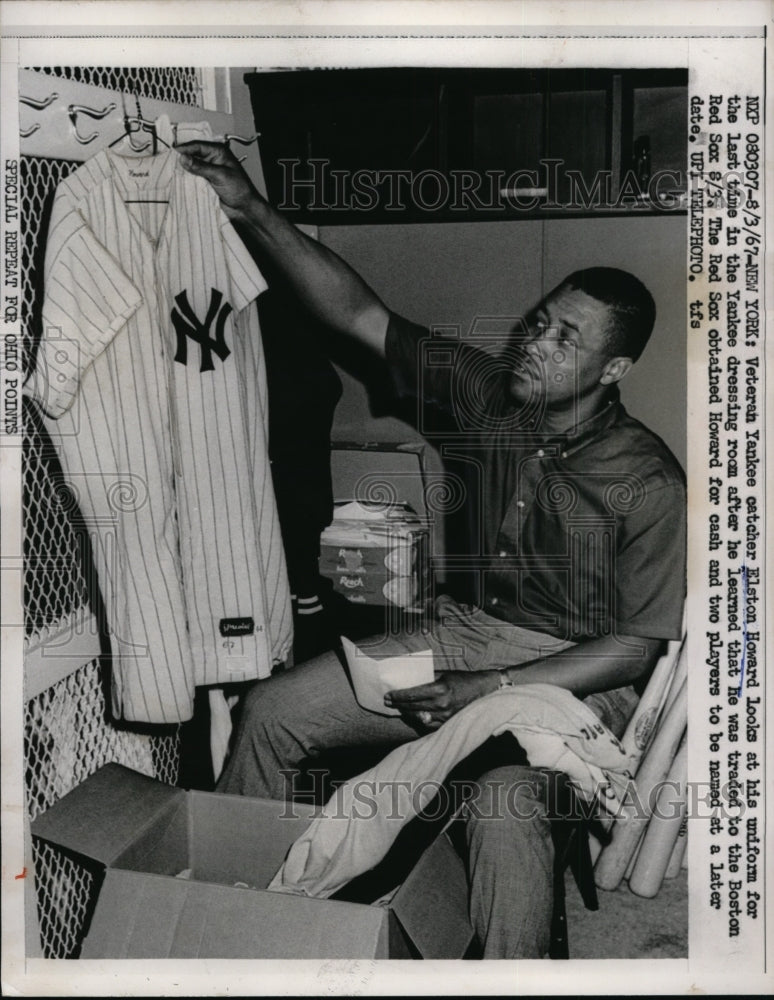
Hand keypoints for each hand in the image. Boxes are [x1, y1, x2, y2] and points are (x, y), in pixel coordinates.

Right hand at [175, 140, 257, 219]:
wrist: (244, 208)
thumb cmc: (239, 189)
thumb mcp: (219, 175)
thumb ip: (200, 167)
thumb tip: (184, 158)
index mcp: (219, 152)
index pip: (198, 146)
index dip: (185, 148)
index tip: (173, 153)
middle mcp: (212, 159)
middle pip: (192, 155)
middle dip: (182, 159)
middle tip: (169, 162)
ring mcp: (208, 171)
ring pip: (191, 167)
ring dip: (183, 170)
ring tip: (171, 171)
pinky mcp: (205, 182)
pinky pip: (192, 178)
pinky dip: (186, 179)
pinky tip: (178, 180)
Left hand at [384, 670, 500, 729]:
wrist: (485, 692)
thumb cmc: (465, 680)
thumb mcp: (445, 675)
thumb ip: (429, 679)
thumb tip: (412, 681)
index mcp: (440, 690)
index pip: (412, 694)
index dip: (398, 696)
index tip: (388, 695)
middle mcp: (441, 705)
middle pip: (413, 707)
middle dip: (398, 705)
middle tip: (388, 702)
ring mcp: (445, 717)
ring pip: (419, 718)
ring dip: (406, 714)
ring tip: (399, 709)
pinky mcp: (449, 724)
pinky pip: (429, 725)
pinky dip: (419, 721)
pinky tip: (413, 717)